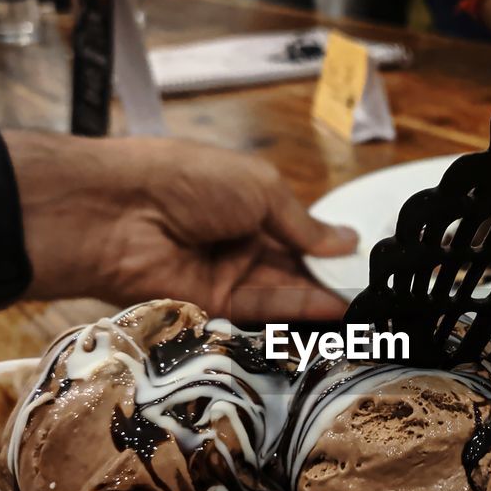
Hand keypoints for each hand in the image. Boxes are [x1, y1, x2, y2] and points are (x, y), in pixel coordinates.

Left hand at [12, 133, 357, 321]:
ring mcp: (224, 274)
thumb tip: (346, 241)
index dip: (327, 243)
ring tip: (363, 304)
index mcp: (243, 201)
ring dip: (320, 297)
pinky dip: (297, 309)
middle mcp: (235, 240)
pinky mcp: (213, 307)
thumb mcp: (260, 187)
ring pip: (280, 291)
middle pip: (290, 264)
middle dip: (328, 275)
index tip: (365, 259)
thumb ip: (303, 223)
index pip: (294, 229)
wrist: (117, 212)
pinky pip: (261, 310)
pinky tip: (333, 308)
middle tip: (373, 289)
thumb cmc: (187, 180)